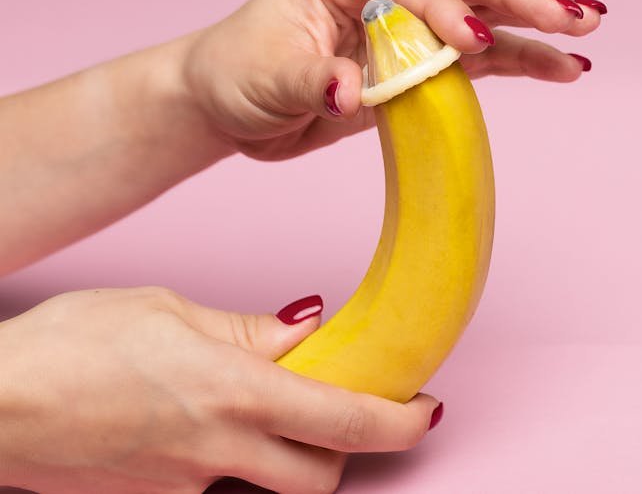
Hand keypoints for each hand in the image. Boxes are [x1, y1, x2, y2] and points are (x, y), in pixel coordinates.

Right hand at [0, 287, 440, 492]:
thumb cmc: (69, 343)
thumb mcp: (168, 310)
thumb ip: (248, 331)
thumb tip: (308, 327)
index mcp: (236, 393)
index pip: (347, 420)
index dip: (401, 423)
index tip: (427, 411)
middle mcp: (220, 451)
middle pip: (323, 477)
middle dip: (346, 452)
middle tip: (338, 413)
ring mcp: (187, 489)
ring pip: (270, 491)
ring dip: (287, 463)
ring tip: (258, 417)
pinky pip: (214, 492)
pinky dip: (227, 467)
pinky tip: (193, 430)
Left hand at [183, 0, 605, 159]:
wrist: (231, 104)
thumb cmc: (239, 71)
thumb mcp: (264, 77)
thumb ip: (310, 79)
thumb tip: (350, 89)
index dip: (443, 11)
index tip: (472, 43)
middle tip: (572, 15)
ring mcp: (413, 24)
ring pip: (488, 16)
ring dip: (537, 28)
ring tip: (584, 37)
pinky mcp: (424, 63)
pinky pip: (484, 61)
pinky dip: (523, 63)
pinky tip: (564, 68)